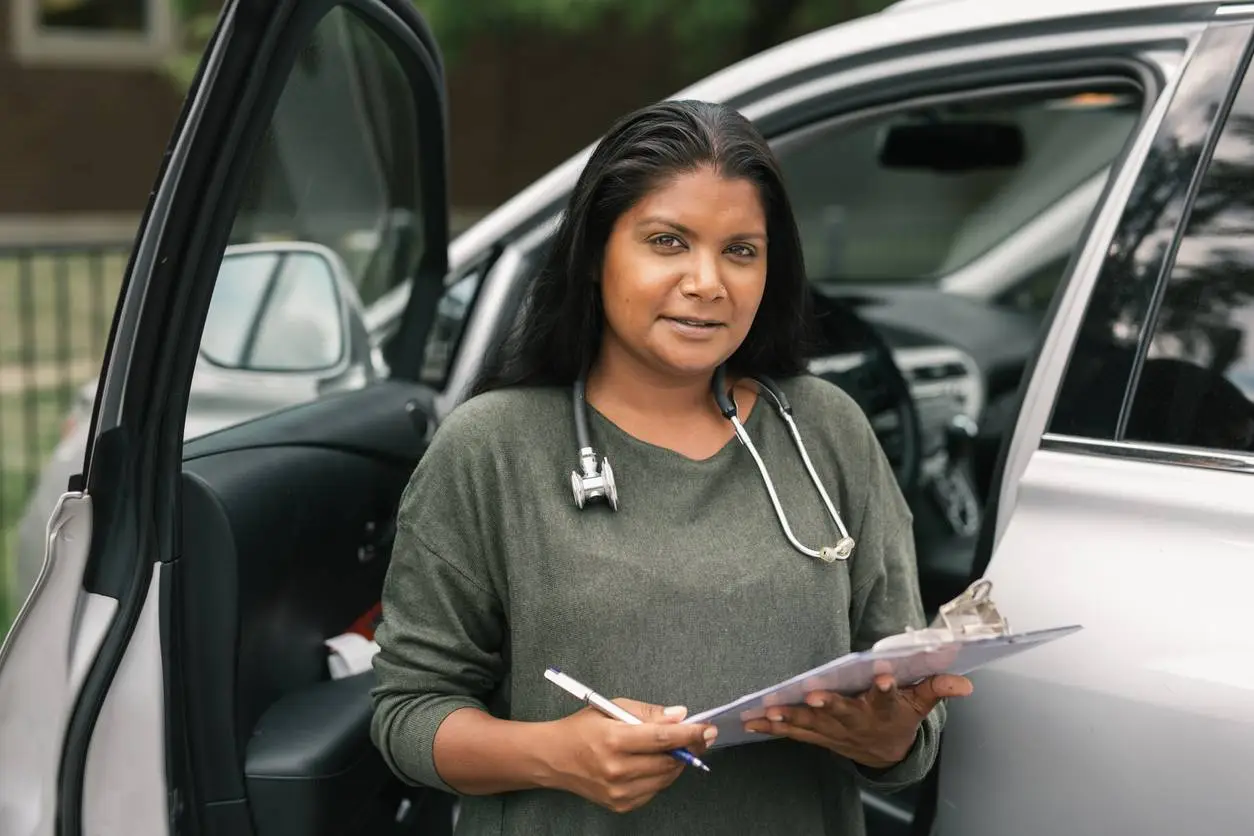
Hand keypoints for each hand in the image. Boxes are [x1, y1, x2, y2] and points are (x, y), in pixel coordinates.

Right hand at [543, 699, 715, 813]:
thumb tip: (680, 716)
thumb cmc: (582, 729)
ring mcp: (618, 791)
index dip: (690, 734)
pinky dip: (661, 776)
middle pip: (668, 761)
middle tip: (700, 736)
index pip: (662, 738)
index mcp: (614, 739)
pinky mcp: (620, 804)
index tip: (707, 729)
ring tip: (678, 748)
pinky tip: (655, 763)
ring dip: (678, 762)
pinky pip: (653, 790)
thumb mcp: (612, 708)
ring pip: (665, 778)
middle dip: (689, 748)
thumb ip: (648, 713)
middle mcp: (616, 769)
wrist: (553, 758)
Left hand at [742, 673, 972, 768]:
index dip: (888, 688)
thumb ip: (937, 687)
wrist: (885, 754)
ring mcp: (835, 730)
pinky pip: (794, 732)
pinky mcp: (817, 736)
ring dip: (791, 717)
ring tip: (771, 709)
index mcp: (884, 708)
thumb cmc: (899, 717)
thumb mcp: (921, 702)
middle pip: (844, 712)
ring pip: (813, 724)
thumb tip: (965, 683)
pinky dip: (773, 727)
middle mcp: (858, 720)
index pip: (890, 697)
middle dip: (829, 704)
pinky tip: (752, 721)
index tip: (886, 676)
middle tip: (814, 695)